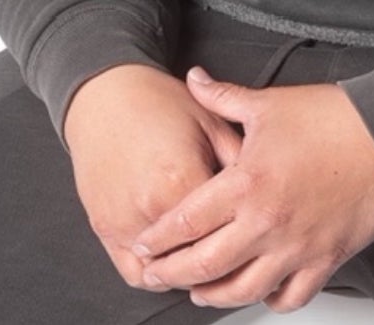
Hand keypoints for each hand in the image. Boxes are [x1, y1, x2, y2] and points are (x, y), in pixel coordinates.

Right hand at [61, 63, 244, 290]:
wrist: (104, 96)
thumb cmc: (157, 104)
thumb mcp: (210, 122)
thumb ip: (240, 160)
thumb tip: (269, 189)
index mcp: (182, 179)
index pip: (225, 232)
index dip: (248, 240)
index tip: (261, 239)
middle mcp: (150, 207)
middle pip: (197, 260)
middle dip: (223, 265)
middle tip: (243, 257)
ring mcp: (124, 223)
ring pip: (166, 275)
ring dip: (188, 275)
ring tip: (210, 267)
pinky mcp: (104, 229)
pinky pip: (133, 273)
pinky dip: (155, 277)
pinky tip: (173, 267)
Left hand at [131, 67, 373, 311]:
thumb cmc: (332, 118)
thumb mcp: (268, 104)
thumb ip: (222, 97)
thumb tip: (194, 78)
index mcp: (246, 184)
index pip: (186, 222)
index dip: (158, 240)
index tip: (144, 246)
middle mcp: (267, 222)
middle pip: (204, 265)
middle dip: (172, 274)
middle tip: (156, 275)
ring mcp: (297, 246)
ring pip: (244, 290)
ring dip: (215, 295)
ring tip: (199, 291)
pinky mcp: (326, 258)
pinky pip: (292, 295)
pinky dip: (271, 299)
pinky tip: (259, 291)